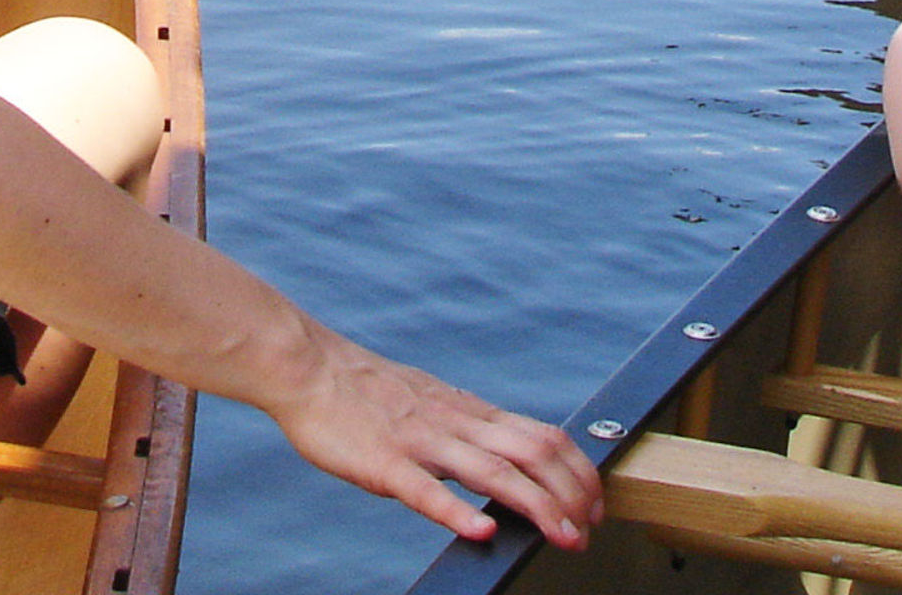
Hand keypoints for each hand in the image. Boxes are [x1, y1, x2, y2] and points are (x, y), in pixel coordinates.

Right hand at [262, 325, 599, 548]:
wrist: (306, 366)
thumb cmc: (362, 390)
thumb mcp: (430, 401)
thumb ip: (467, 428)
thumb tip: (505, 453)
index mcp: (467, 410)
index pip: (542, 435)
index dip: (577, 470)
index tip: (595, 500)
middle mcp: (454, 422)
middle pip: (531, 452)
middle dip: (571, 492)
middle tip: (591, 528)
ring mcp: (420, 441)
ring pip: (492, 471)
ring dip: (536, 506)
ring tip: (563, 535)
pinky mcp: (384, 462)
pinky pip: (425, 489)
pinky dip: (458, 511)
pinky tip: (482, 530)